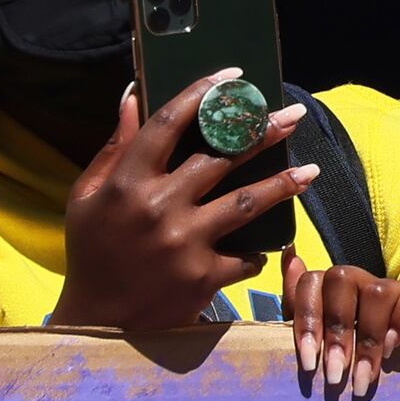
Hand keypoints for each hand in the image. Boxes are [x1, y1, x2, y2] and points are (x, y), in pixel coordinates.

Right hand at [53, 73, 310, 334]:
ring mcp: (184, 243)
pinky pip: (245, 257)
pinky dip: (257, 252)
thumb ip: (114, 147)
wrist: (99, 324)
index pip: (169, 123)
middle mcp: (158, 206)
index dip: (203, 94)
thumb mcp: (87, 196)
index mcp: (128, 182)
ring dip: (283, 184)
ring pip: (246, 203)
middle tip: (294, 115)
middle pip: (221, 157)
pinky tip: (267, 247)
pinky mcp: (203, 277)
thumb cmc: (91, 253)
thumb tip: (132, 94)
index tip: (233, 76)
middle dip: (263, 131)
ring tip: (312, 171)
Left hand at [284, 261, 399, 400]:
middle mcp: (364, 282)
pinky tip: (394, 348)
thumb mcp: (326, 343)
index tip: (309, 364)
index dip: (307, 319)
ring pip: (377, 290)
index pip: (312, 282)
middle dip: (337, 333)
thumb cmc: (365, 360)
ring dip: (368, 338)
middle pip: (341, 280)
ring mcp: (397, 288)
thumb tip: (291, 257)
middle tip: (335, 376)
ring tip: (365, 376)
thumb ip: (301, 306)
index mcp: (334, 291)